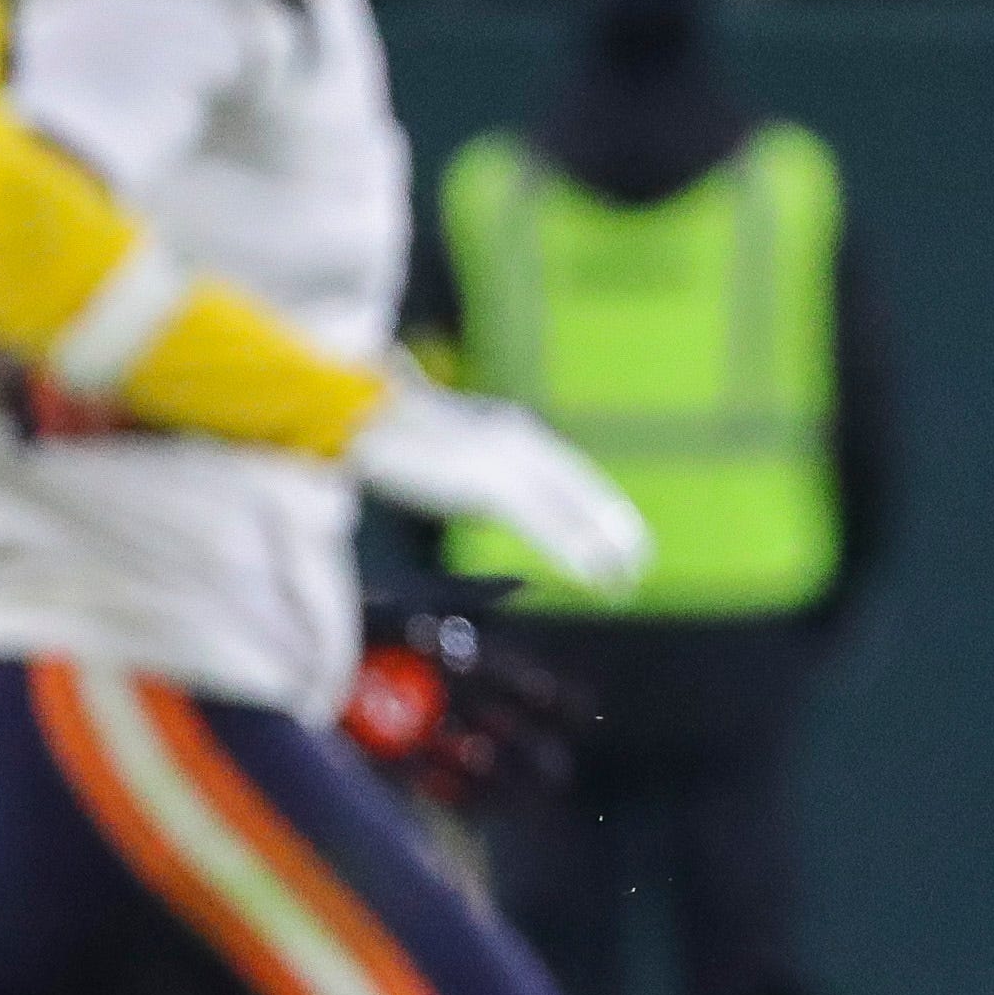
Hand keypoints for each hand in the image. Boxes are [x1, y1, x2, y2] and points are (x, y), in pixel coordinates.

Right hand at [347, 377, 652, 595]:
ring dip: (600, 547)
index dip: (600, 503)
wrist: (353, 414)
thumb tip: (487, 489)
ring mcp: (504, 457)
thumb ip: (474, 466)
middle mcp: (517, 437)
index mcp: (509, 427)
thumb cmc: (387, 432)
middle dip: (612, 525)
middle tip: (640, 560)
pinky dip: (571, 552)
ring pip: (569, 508)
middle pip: (581, 486)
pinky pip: (542, 524)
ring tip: (624, 579)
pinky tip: (591, 576)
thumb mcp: (445, 448)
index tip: (623, 532)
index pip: (571, 469)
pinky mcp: (486, 481)